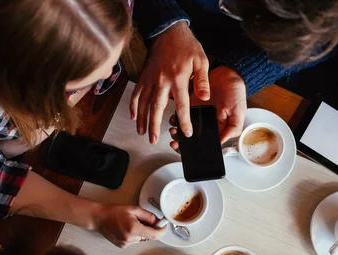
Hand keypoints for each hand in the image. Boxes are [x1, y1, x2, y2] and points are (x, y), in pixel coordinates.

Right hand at [94, 205, 165, 247]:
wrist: (99, 218)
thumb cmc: (114, 212)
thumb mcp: (134, 209)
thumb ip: (148, 216)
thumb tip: (159, 221)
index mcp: (133, 229)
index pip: (154, 235)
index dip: (162, 230)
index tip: (164, 225)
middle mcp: (130, 239)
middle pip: (149, 236)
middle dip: (150, 228)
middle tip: (144, 219)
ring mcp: (126, 244)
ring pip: (142, 239)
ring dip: (142, 232)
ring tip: (132, 223)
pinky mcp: (123, 246)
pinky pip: (135, 241)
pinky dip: (135, 235)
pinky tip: (127, 228)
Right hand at [130, 21, 209, 143]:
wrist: (169, 31)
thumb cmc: (187, 46)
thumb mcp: (201, 61)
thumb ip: (202, 81)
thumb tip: (205, 98)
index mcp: (178, 79)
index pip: (181, 105)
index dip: (184, 120)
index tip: (187, 133)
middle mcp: (162, 81)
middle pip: (157, 108)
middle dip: (155, 126)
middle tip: (154, 140)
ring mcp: (151, 79)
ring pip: (144, 103)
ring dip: (142, 119)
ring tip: (142, 133)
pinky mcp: (144, 76)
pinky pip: (136, 93)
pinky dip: (133, 105)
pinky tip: (133, 116)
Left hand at [169, 66, 245, 151]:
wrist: (227, 74)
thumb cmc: (235, 93)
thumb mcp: (239, 113)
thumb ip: (233, 129)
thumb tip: (222, 141)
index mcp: (218, 129)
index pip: (206, 143)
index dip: (196, 149)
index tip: (187, 150)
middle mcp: (206, 123)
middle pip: (192, 138)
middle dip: (182, 142)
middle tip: (177, 142)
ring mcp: (197, 114)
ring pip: (184, 127)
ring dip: (177, 131)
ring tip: (175, 131)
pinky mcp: (189, 104)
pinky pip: (180, 113)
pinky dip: (175, 117)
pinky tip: (174, 118)